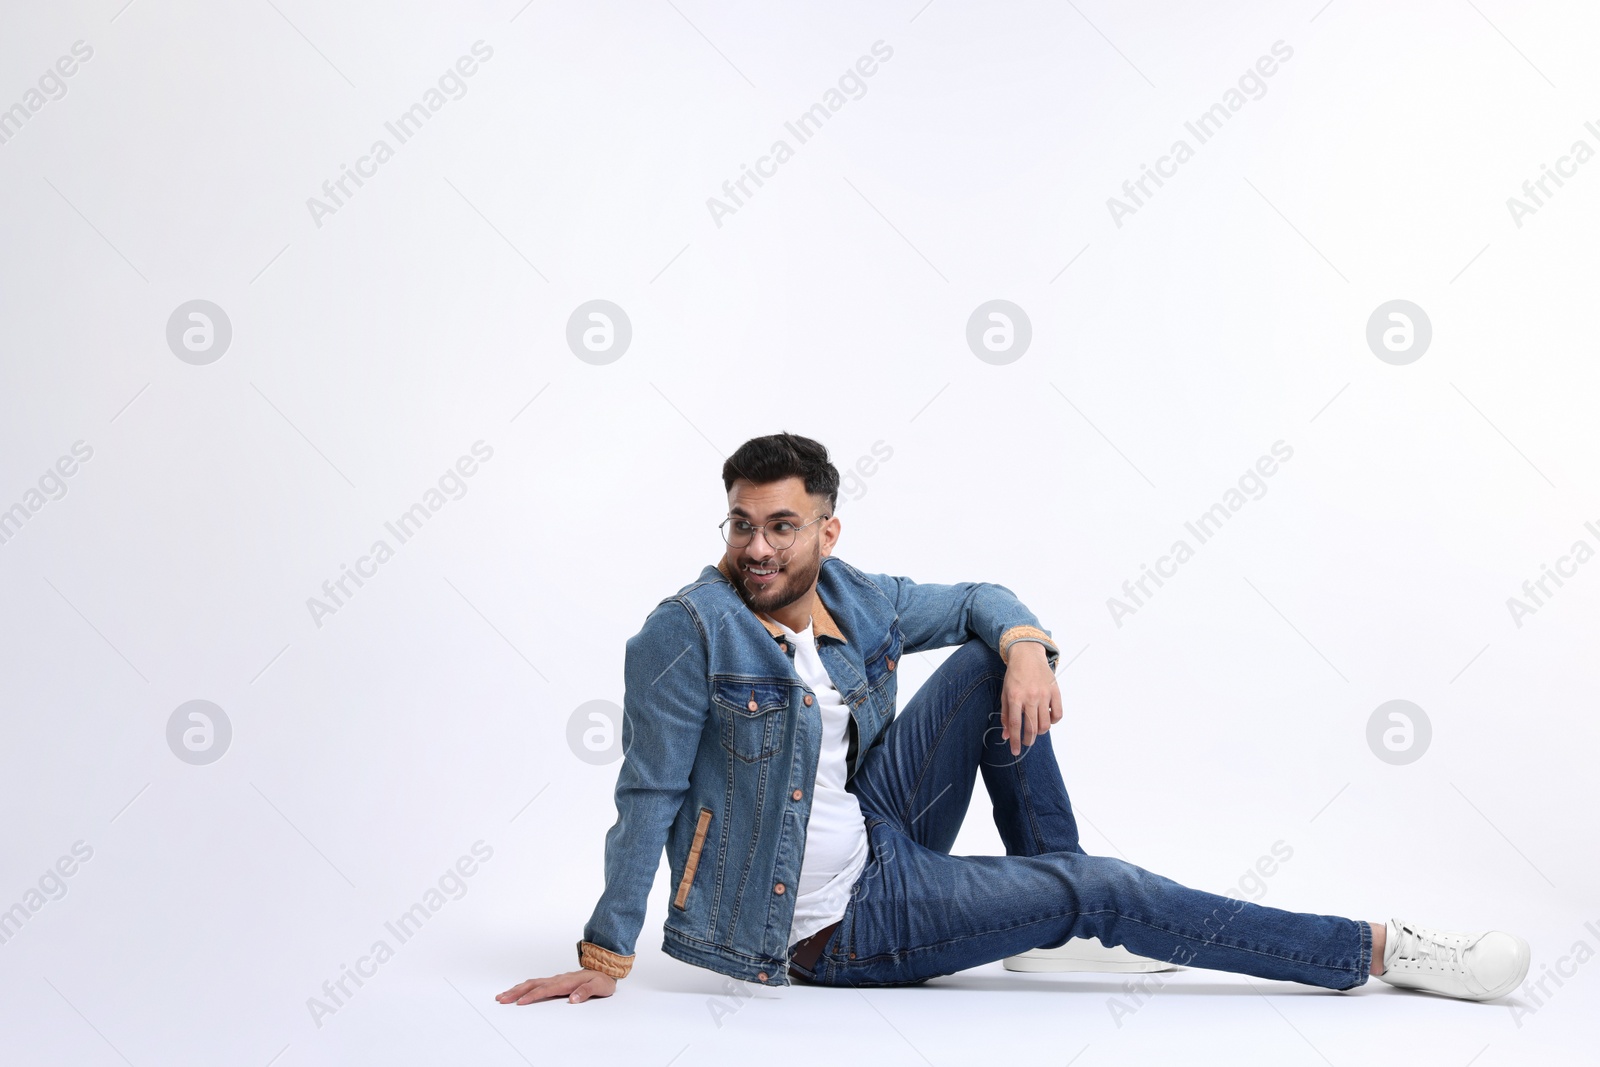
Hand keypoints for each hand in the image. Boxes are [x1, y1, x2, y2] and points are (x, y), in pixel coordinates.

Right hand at [497, 968, 616, 1004]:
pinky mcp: (555, 981)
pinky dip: (523, 987)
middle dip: (516, 992)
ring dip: (516, 989)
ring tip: (502, 996)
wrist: (606, 970)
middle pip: (533, 985)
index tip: (520, 1002)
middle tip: (502, 999)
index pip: (546, 990)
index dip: (532, 996)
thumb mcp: (599, 987)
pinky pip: (536, 983)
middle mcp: (558, 979)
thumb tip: (572, 999)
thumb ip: (585, 992)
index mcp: (566, 982)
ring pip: (532, 983)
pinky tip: (516, 991)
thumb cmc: (602, 980)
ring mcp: (555, 979)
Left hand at [1000, 642, 1061, 756]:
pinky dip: (1053, 721)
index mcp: (1015, 697)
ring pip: (1045, 724)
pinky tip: (1047, 719)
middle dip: (1028, 740)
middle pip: (1031, 728)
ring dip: (1040, 732)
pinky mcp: (1055, 691)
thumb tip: (1006, 735)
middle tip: (1026, 742)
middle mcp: (1030, 697)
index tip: (1015, 751)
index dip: (1015, 741)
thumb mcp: (1005, 693)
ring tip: (1036, 729)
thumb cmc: (1014, 676)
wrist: (1028, 655)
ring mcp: (1044, 694)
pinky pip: (1058, 714)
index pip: (1015, 725)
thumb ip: (1005, 715)